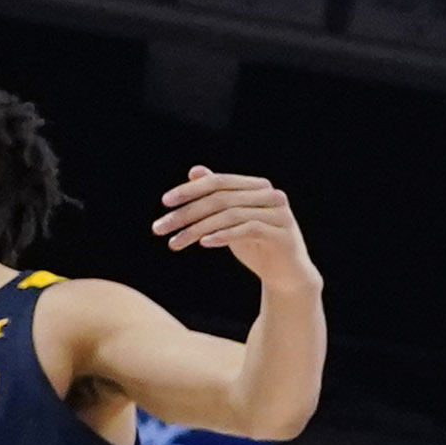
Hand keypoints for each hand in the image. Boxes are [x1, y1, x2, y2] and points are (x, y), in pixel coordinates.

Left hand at [154, 168, 315, 284]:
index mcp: (259, 186)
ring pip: (230, 215)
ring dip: (197, 229)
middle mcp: (271, 195)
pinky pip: (248, 229)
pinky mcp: (282, 234)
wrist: (286, 273)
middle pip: (221, 199)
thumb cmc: (257, 244)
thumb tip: (195, 171)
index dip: (190, 190)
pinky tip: (204, 244)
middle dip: (186, 213)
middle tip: (159, 227)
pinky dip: (223, 235)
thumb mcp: (233, 219)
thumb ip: (218, 195)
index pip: (219, 182)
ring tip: (175, 243)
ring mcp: (279, 214)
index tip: (165, 202)